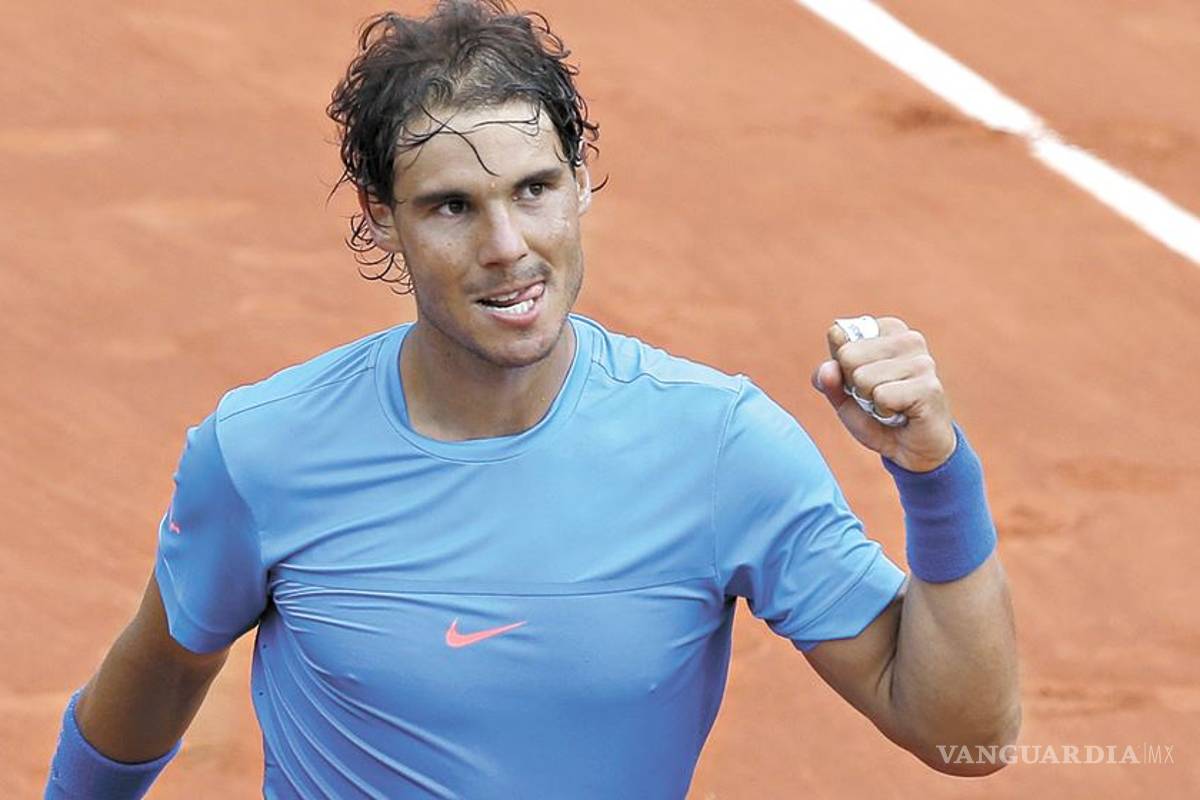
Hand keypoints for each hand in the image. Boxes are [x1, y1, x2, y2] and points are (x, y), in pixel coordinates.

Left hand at [811, 316, 956, 471]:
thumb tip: (828, 368)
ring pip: (863, 378)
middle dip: (854, 385)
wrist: (912, 449)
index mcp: (888, 330)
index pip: (839, 336)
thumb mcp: (843, 395)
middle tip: (877, 396)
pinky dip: (883, 412)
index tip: (863, 379)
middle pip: (848, 355)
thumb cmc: (879, 414)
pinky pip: (881, 397)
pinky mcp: (928, 386)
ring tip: (890, 405)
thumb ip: (828, 378)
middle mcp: (909, 338)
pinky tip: (901, 413)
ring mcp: (923, 361)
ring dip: (870, 401)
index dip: (842, 367)